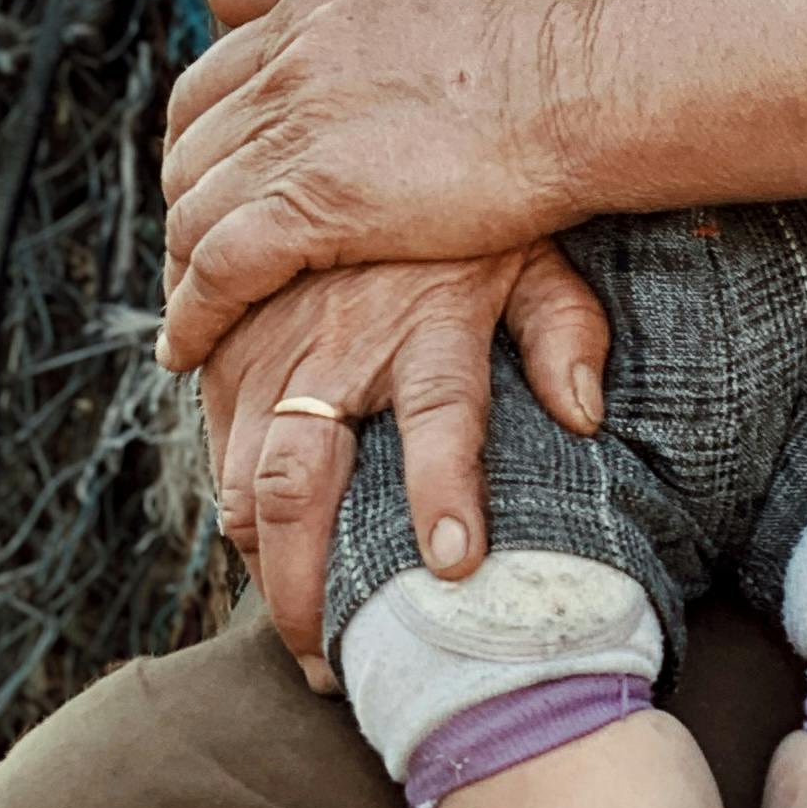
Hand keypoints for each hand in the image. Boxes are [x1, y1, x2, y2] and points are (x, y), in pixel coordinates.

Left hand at [161, 0, 592, 376]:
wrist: (568, 88)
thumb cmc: (514, 35)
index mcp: (301, 18)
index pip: (203, 90)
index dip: (194, 146)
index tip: (208, 184)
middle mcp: (282, 72)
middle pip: (188, 157)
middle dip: (185, 210)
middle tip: (199, 257)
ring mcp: (292, 139)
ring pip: (192, 216)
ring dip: (181, 271)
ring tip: (192, 311)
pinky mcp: (311, 206)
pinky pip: (219, 272)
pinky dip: (193, 316)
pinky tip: (188, 348)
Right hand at [200, 246, 611, 674]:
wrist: (351, 142)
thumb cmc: (460, 221)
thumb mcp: (530, 252)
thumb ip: (564, 327)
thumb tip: (586, 412)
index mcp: (430, 322)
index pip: (440, 414)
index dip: (446, 489)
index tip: (453, 566)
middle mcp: (343, 343)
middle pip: (304, 483)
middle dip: (310, 588)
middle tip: (337, 665)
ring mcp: (276, 350)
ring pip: (247, 484)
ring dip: (268, 572)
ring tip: (308, 643)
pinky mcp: (232, 351)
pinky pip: (219, 452)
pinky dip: (236, 519)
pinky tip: (265, 566)